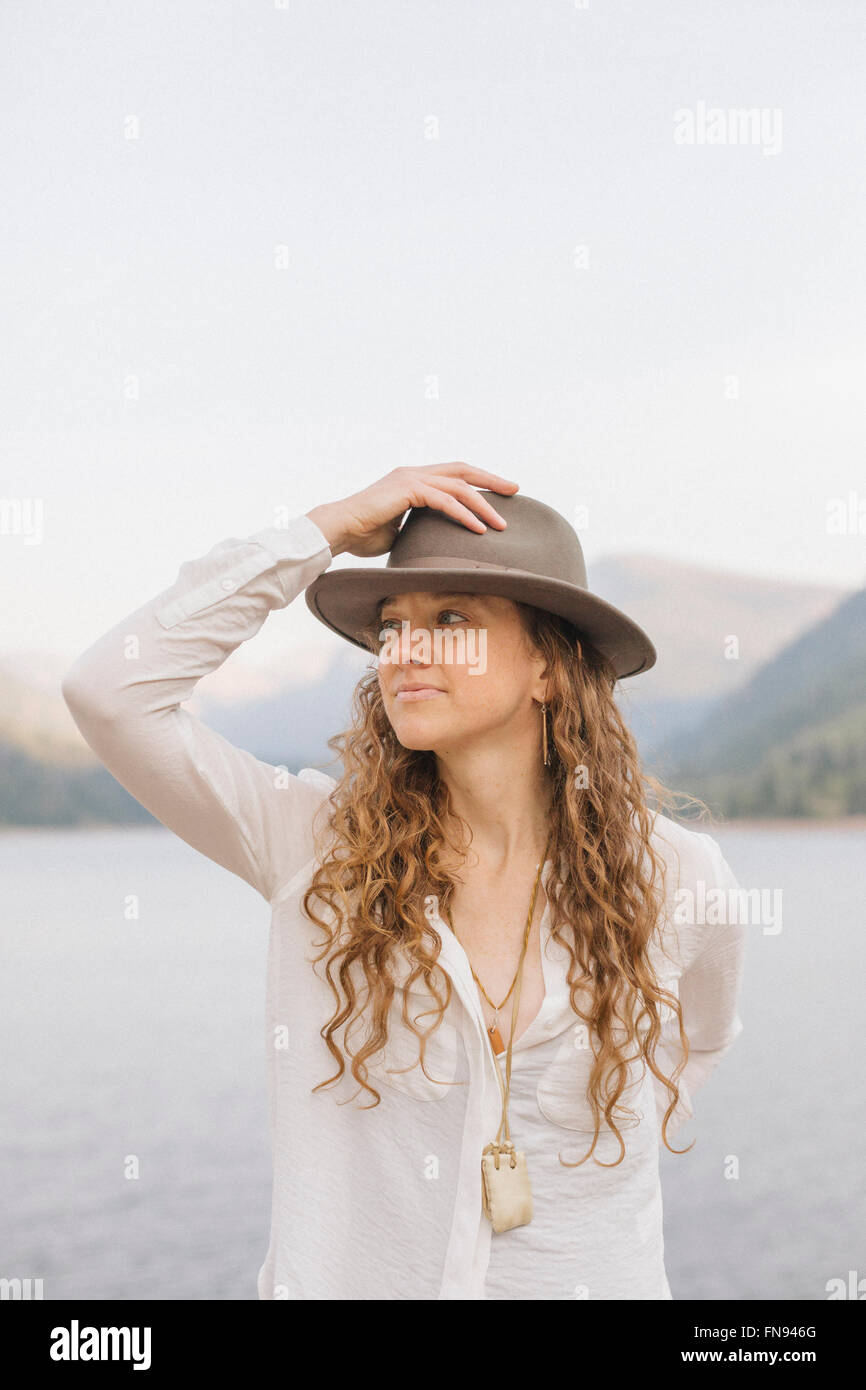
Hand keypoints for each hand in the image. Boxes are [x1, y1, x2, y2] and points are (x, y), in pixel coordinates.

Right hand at [306, 463, 518, 557]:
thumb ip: (418, 529)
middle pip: (462, 470)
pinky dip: (464, 514)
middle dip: (491, 480)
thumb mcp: (399, 532)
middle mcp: (413, 473)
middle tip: (514, 490)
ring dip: (483, 505)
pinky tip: (478, 528)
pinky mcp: (408, 489)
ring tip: (501, 524)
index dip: (477, 482)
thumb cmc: (362, 535)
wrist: (338, 530)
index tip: (500, 492)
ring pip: (458, 486)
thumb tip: (435, 544)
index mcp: (412, 479)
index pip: (452, 475)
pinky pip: (445, 500)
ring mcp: (411, 478)